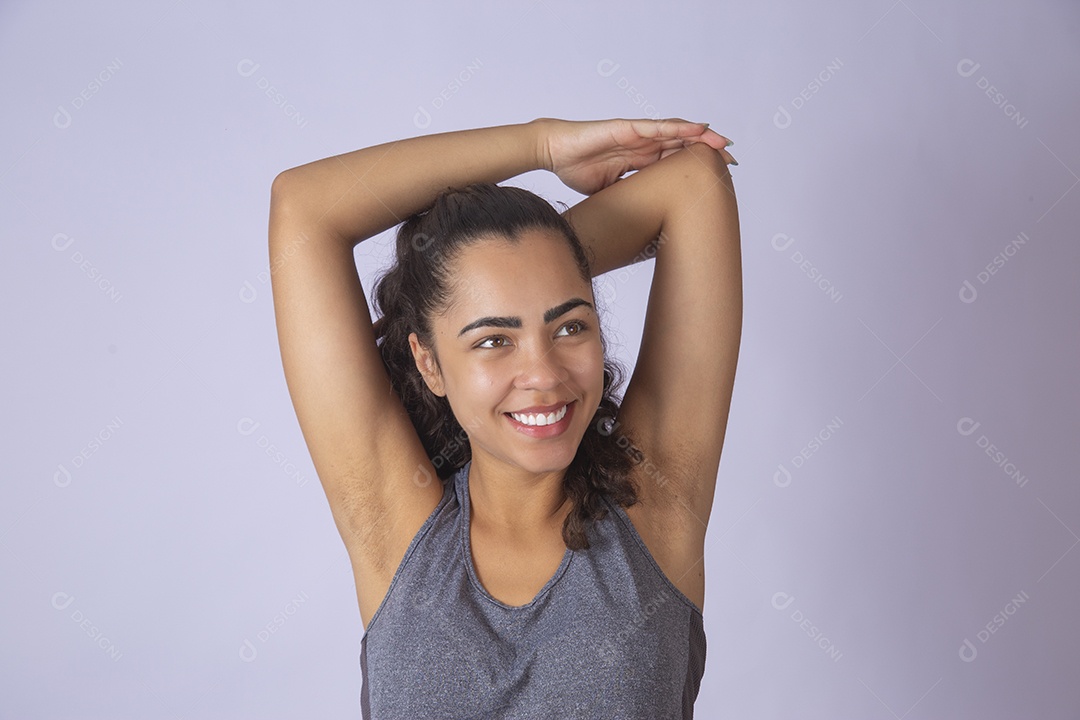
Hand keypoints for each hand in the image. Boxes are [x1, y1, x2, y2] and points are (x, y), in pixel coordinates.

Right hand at [535, 117, 735, 195]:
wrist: (555, 153)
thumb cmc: (576, 169)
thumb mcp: (610, 191)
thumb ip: (627, 198)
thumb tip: (640, 221)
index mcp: (640, 159)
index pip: (675, 162)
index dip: (695, 168)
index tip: (717, 178)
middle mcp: (643, 144)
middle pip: (682, 146)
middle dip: (707, 153)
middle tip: (731, 161)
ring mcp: (637, 134)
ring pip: (676, 134)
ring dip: (701, 137)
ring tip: (723, 143)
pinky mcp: (628, 127)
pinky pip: (658, 127)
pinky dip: (679, 128)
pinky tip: (699, 129)